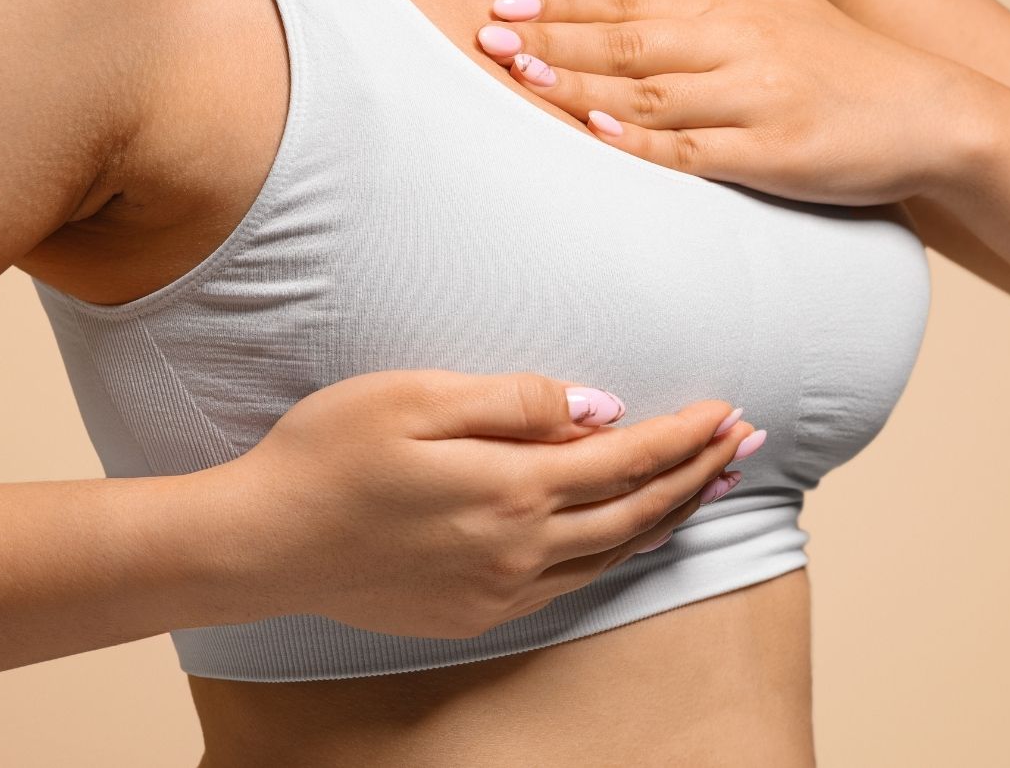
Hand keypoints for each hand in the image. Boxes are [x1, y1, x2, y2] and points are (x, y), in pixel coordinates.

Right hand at [206, 368, 762, 638]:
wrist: (263, 543)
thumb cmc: (329, 453)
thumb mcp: (416, 397)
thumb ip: (515, 402)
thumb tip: (598, 409)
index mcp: (510, 486)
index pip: (626, 457)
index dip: (684, 435)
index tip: (727, 411)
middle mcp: (519, 547)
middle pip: (636, 511)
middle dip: (698, 475)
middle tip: (746, 447)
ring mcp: (499, 588)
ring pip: (612, 554)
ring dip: (668, 519)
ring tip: (710, 491)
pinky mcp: (476, 612)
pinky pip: (571, 583)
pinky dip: (617, 555)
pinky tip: (629, 537)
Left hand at [474, 0, 980, 205]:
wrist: (931, 113)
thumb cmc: (840, 55)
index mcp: (729, 7)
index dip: (562, 3)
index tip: (504, 3)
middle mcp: (737, 46)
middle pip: (628, 40)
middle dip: (553, 40)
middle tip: (490, 40)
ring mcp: (754, 100)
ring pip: (650, 92)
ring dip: (581, 85)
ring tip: (523, 79)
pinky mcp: (772, 154)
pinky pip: (694, 150)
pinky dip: (644, 142)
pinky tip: (600, 130)